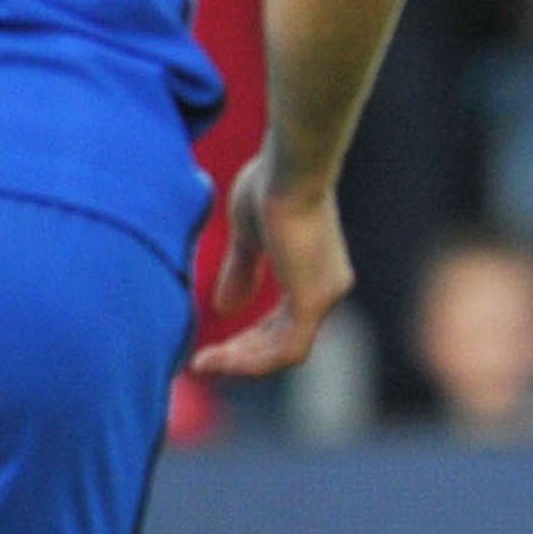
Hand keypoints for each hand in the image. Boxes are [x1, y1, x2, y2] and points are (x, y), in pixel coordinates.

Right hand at [192, 150, 350, 378]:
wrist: (291, 167)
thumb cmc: (271, 184)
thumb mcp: (249, 235)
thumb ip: (241, 271)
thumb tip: (225, 309)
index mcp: (315, 272)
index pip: (283, 322)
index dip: (248, 339)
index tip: (214, 349)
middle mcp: (328, 287)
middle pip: (283, 340)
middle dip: (241, 355)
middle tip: (204, 364)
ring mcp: (324, 295)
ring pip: (284, 350)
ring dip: (242, 362)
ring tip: (204, 365)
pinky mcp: (313, 301)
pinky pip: (286, 349)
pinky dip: (251, 360)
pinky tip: (216, 360)